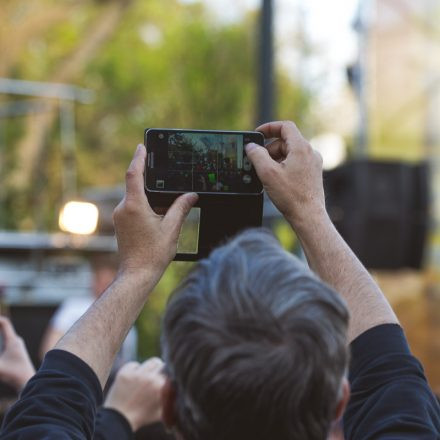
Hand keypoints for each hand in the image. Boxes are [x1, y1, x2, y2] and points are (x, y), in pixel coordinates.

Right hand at [0, 316, 34, 390]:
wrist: (28, 381)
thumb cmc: (14, 375)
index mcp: (13, 341)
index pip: (4, 323)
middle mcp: (16, 341)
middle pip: (4, 327)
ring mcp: (17, 346)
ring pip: (5, 334)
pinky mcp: (16, 352)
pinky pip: (6, 340)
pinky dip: (0, 338)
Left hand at [104, 358, 165, 430]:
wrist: (119, 420)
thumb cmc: (142, 417)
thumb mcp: (161, 411)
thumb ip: (170, 400)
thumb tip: (176, 389)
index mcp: (161, 386)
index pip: (170, 373)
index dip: (167, 376)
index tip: (164, 379)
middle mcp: (150, 378)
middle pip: (162, 365)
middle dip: (160, 371)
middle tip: (155, 377)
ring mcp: (137, 374)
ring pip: (151, 362)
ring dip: (150, 368)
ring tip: (145, 376)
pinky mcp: (125, 372)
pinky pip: (134, 364)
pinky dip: (134, 370)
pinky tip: (132, 379)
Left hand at [113, 144, 197, 277]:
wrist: (137, 274)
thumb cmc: (152, 254)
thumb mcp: (171, 229)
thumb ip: (181, 208)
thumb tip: (191, 196)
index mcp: (134, 206)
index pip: (134, 174)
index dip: (138, 158)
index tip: (142, 147)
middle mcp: (123, 208)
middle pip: (136, 185)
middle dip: (149, 180)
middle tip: (162, 172)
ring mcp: (119, 216)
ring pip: (134, 197)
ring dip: (149, 196)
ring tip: (165, 205)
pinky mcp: (121, 223)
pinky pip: (132, 206)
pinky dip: (144, 205)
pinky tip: (157, 215)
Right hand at [246, 121, 325, 227]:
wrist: (308, 216)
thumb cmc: (291, 197)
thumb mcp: (268, 173)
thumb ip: (257, 156)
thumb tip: (251, 147)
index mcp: (301, 148)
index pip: (285, 126)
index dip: (269, 127)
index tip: (257, 134)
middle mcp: (310, 153)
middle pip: (285, 142)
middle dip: (270, 149)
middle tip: (259, 162)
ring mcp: (313, 163)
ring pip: (290, 153)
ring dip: (276, 159)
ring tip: (268, 175)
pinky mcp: (313, 173)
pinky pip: (295, 163)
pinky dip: (284, 166)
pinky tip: (277, 180)